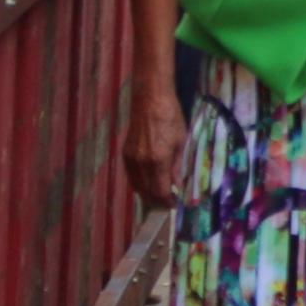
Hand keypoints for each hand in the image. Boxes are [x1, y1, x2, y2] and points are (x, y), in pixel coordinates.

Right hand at [120, 89, 182, 207]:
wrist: (150, 101)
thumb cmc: (171, 118)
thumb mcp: (181, 143)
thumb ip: (177, 167)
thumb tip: (177, 185)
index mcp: (157, 160)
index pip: (159, 191)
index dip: (166, 201)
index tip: (174, 204)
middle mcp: (141, 162)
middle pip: (146, 192)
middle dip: (157, 201)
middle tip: (167, 202)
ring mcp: (130, 158)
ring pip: (136, 185)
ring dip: (147, 194)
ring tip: (159, 195)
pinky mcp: (125, 153)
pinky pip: (131, 176)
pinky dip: (139, 183)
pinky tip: (148, 182)